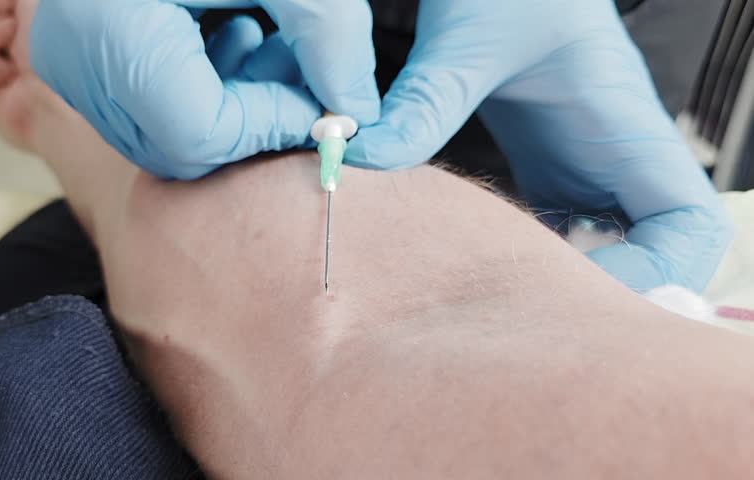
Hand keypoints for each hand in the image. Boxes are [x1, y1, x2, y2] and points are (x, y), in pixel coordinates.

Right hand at [29, 0, 379, 179]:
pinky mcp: (84, 62)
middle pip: (187, 147)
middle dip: (257, 118)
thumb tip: (356, 106)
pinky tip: (232, 34)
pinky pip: (151, 108)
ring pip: (171, 135)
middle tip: (297, 69)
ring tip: (264, 38)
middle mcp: (80, 65)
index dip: (273, 122)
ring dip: (235, 104)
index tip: (324, 98)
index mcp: (114, 31)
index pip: (202, 135)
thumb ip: (323, 26)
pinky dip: (206, 88)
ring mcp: (76, 69)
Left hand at [344, 0, 731, 291]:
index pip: (688, 225)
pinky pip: (554, 237)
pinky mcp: (547, 174)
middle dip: (605, 297)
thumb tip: (364, 156)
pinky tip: (471, 265)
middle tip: (526, 319)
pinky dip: (524, 262)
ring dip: (559, 287)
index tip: (577, 292)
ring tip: (492, 304)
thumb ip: (427, 97)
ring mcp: (583, 173)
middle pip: (653, 256)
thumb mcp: (471, 35)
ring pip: (601, 255)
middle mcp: (615, 161)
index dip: (653, 272)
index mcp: (627, 131)